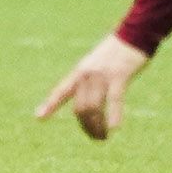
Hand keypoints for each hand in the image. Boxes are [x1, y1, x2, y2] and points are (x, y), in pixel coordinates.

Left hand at [35, 35, 151, 141]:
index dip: (50, 105)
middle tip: (97, 138)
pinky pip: (114, 99)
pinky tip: (114, 127)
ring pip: (93, 107)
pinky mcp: (119, 76)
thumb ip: (90, 81)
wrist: (132, 34)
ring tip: (103, 137)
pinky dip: (113, 114)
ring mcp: (102, 75)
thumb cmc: (117, 52)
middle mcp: (87, 75)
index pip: (61, 91)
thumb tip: (89, 101)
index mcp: (80, 72)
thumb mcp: (97, 64)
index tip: (39, 117)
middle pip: (80, 108)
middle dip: (87, 126)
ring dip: (97, 126)